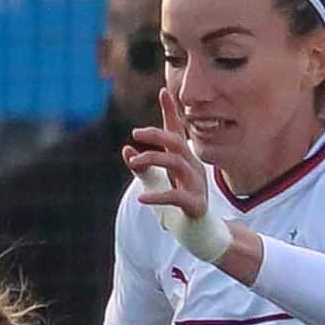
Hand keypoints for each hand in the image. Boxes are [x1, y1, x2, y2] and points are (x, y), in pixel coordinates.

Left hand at [124, 86, 212, 221]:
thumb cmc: (176, 206)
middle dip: (157, 134)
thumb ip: (142, 168)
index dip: (170, 112)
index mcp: (183, 160)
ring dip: (154, 159)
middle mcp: (192, 167)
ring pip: (177, 163)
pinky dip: (158, 196)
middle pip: (176, 142)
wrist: (198, 233)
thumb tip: (126, 149)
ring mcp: (197, 185)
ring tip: (134, 162)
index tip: (162, 91)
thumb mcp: (155, 183)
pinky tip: (142, 199)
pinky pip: (177, 196)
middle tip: (136, 132)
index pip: (176, 131)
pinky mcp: (196, 204)